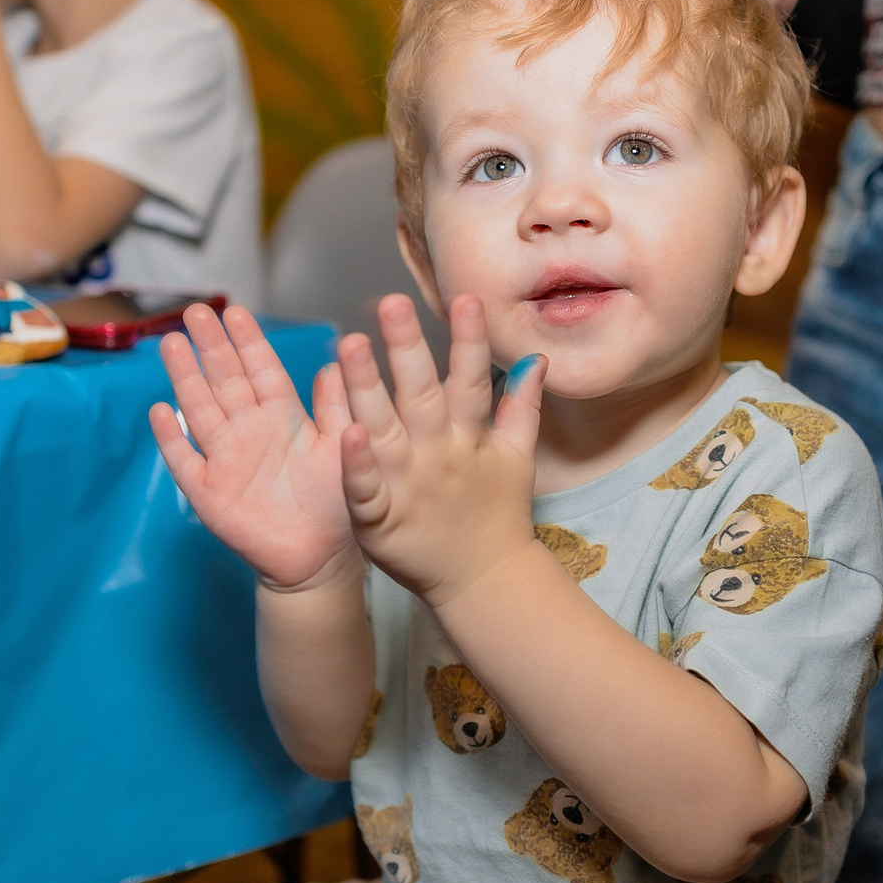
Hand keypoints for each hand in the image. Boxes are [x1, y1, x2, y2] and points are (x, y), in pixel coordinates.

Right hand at [147, 303, 357, 591]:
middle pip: (225, 380)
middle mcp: (249, 430)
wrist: (318, 559)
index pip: (261, 370)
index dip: (247, 342)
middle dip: (211, 346)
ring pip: (201, 410)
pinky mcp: (208, 492)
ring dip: (186, 378)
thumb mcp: (343, 448)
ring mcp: (225, 458)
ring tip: (172, 344)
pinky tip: (159, 411)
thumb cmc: (334, 503)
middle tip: (196, 312)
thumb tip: (333, 363)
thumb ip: (337, 408)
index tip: (234, 311)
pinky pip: (185, 461)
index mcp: (282, 416)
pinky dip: (171, 439)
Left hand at [336, 293, 546, 608]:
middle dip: (408, 348)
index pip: (471, 380)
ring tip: (349, 344)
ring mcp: (408, 485)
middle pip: (422, 394)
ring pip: (385, 429)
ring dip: (368, 388)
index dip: (470, 341)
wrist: (483, 583)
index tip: (467, 298)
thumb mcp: (516, 458)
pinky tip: (345, 433)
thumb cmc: (496, 516)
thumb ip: (522, 407)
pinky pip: (365, 488)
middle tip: (391, 303)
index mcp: (468, 437)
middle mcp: (437, 454)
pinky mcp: (380, 519)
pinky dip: (356, 464)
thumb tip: (538, 359)